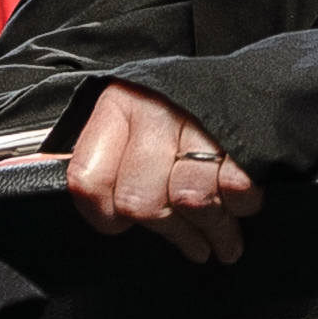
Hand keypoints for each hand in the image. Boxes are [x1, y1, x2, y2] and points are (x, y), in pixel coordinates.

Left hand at [63, 82, 263, 263]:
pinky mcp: (244, 134)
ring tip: (218, 238)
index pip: (89, 181)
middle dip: (168, 228)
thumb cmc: (182, 113)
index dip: (104, 215)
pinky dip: (241, 207)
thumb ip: (103, 157)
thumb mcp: (133, 122)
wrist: (249, 81)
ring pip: (190, 200)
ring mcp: (201, 121)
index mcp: (119, 106)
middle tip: (187, 238)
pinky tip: (239, 206)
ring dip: (210, 227)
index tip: (121, 222)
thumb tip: (68, 181)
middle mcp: (155, 110)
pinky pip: (236, 190)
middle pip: (141, 202)